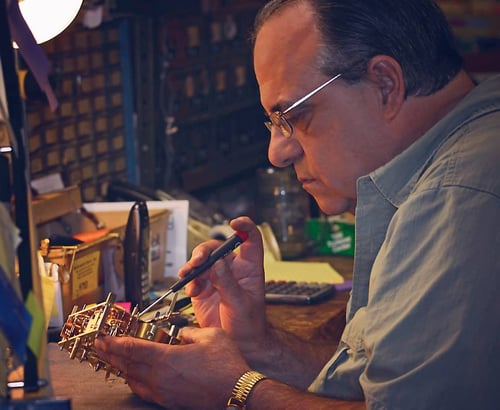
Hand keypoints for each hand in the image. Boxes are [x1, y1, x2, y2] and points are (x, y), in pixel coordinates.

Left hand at [94, 327, 249, 409]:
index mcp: (166, 358)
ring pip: (133, 379)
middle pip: (127, 364)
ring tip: (114, 360)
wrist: (236, 394)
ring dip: (121, 368)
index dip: (114, 342)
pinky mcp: (169, 402)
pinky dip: (134, 382)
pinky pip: (143, 391)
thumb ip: (191, 332)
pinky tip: (134, 378)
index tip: (102, 337)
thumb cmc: (226, 366)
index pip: (131, 348)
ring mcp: (163, 392)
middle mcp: (159, 377)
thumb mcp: (211, 336)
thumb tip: (182, 333)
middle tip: (99, 346)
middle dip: (111, 354)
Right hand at [179, 216, 266, 341]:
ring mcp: (216, 277)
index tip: (235, 223)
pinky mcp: (203, 288)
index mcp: (249, 268)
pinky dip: (189, 280)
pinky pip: (192, 277)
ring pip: (202, 260)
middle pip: (218, 247)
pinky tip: (191, 290)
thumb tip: (217, 263)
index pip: (250, 240)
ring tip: (188, 273)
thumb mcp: (240, 304)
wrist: (239, 343)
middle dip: (205, 251)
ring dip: (193, 264)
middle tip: (198, 260)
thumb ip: (228, 284)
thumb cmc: (249, 323)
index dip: (245, 227)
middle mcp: (232, 268)